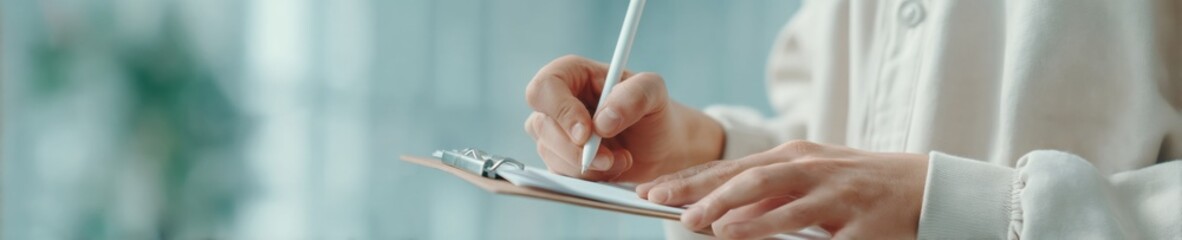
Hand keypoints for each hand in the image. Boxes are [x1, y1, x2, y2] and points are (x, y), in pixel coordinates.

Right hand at [524, 55, 723, 181]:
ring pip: (549, 152)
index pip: (544, 88)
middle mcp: (558, 101)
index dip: (560, 111)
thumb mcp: (654, 92)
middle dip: (575, 149)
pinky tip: (612, 168)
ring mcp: (555, 131)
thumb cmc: (654, 111)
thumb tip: (602, 121)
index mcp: (572, 74)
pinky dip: (588, 176)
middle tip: (608, 158)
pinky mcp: (560, 158)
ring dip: (587, 165)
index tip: (586, 133)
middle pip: (541, 125)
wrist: (661, 146)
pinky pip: (560, 172)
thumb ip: (633, 96)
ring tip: (621, 159)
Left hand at [635, 141, 928, 238]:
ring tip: (702, 223)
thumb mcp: (809, 184)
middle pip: (747, 176)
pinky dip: (774, 231)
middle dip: (702, 190)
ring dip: (735, 210)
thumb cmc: (857, 190)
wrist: (923, 190)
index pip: (731, 167)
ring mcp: (833, 191)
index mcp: (793, 157)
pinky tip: (746, 235)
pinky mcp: (856, 219)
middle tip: (665, 204)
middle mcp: (810, 167)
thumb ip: (768, 198)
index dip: (690, 179)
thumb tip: (718, 216)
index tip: (653, 190)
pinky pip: (811, 227)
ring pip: (776, 196)